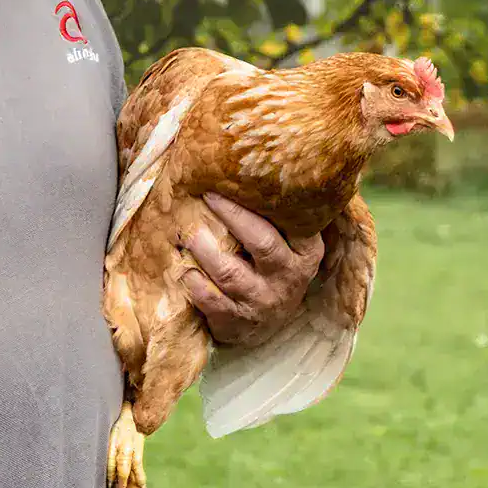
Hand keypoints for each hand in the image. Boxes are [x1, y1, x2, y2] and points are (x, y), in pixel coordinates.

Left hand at [183, 193, 324, 347]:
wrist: (264, 326)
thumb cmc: (270, 268)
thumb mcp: (288, 245)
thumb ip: (278, 214)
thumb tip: (250, 161)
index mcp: (305, 253)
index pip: (292, 223)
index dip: (262, 202)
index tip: (237, 180)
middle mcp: (288, 277)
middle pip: (261, 243)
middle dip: (232, 216)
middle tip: (206, 194)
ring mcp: (263, 302)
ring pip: (230, 272)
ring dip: (204, 249)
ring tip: (186, 231)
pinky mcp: (238, 322)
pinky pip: (211, 301)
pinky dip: (194, 282)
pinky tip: (182, 268)